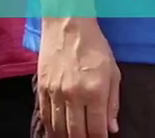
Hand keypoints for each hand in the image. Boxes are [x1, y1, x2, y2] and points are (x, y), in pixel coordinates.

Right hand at [37, 18, 119, 137]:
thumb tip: (112, 128)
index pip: (96, 129)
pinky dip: (51, 129)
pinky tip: (56, 133)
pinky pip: (45, 117)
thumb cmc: (95, 47)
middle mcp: (74, 96)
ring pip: (58, 129)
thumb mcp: (113, 72)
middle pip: (76, 133)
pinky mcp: (41, 90)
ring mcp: (55, 94)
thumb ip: (113, 102)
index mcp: (95, 91)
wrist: (68, 26)